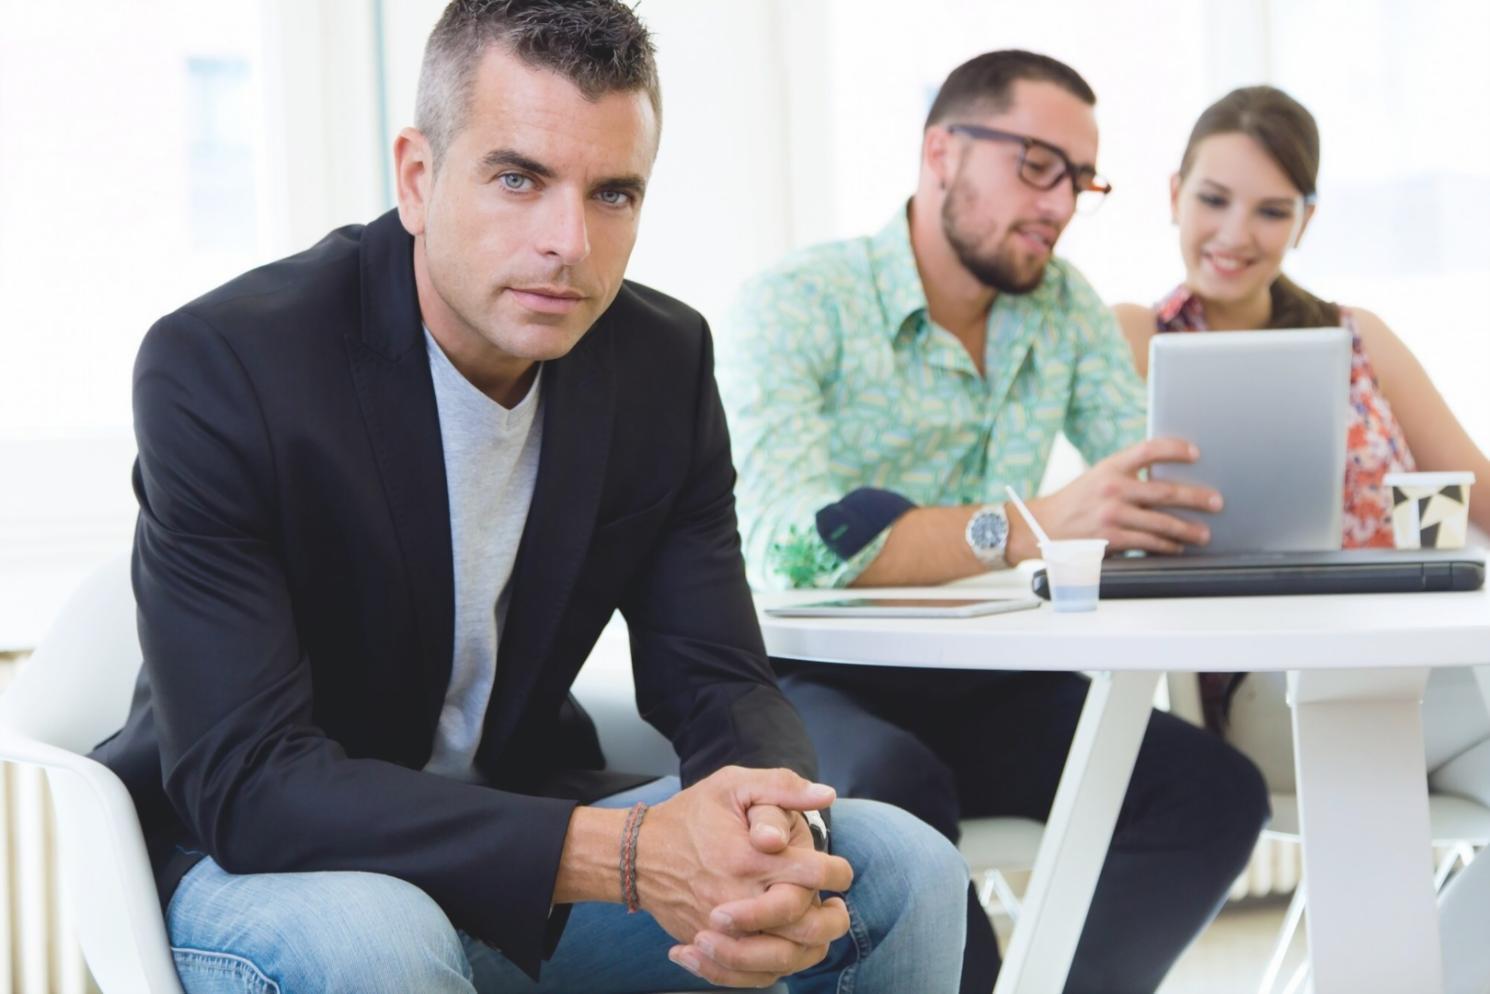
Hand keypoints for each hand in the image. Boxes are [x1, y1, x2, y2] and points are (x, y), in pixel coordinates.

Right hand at [637, 767, 852, 986]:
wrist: (636, 854)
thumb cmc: (690, 815)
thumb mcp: (732, 785)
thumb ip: (781, 787)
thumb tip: (826, 794)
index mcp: (751, 858)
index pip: (813, 874)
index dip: (838, 873)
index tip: (841, 873)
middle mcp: (739, 897)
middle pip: (805, 926)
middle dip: (832, 919)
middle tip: (836, 908)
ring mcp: (722, 929)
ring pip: (782, 958)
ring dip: (809, 948)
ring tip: (816, 931)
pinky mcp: (708, 947)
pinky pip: (749, 975)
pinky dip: (772, 969)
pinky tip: (782, 952)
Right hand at [1008, 437, 1221, 560]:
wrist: (1043, 526)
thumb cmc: (1075, 502)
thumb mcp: (1097, 478)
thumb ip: (1126, 476)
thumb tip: (1166, 482)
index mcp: (1109, 467)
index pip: (1148, 450)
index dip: (1175, 449)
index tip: (1196, 453)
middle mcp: (1112, 488)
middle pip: (1165, 490)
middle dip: (1196, 497)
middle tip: (1216, 502)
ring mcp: (1112, 515)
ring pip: (1162, 522)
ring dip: (1188, 529)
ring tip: (1203, 533)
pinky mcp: (1112, 539)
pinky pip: (1149, 543)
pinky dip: (1167, 546)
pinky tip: (1176, 546)